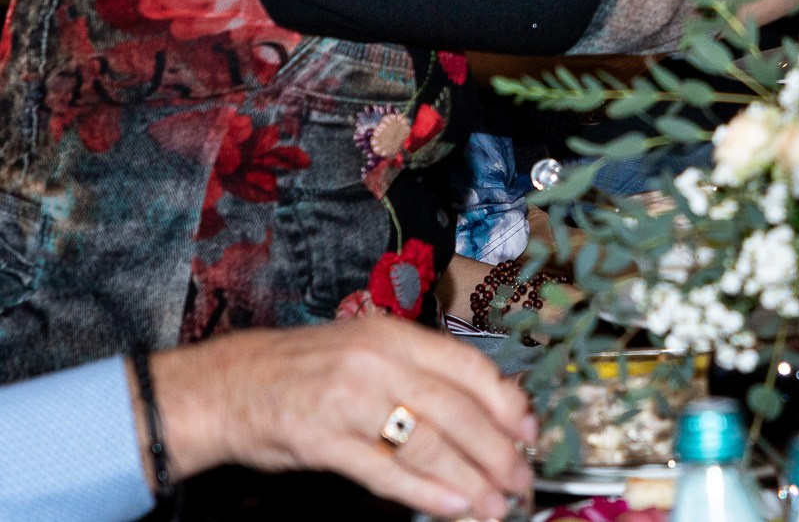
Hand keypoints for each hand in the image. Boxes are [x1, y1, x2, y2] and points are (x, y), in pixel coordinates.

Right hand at [151, 316, 534, 519]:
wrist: (227, 385)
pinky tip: (451, 505)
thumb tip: (484, 409)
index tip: (530, 432)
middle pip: (456, 411)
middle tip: (520, 479)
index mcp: (394, 336)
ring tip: (494, 504)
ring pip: (427, 444)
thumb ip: (420, 374)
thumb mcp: (368, 351)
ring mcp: (348, 401)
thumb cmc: (305, 370)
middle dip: (497, 451)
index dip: (507, 404)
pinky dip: (424, 492)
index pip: (468, 368)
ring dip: (468, 479)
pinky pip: (384, 471)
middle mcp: (376, 362)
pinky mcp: (322, 441)